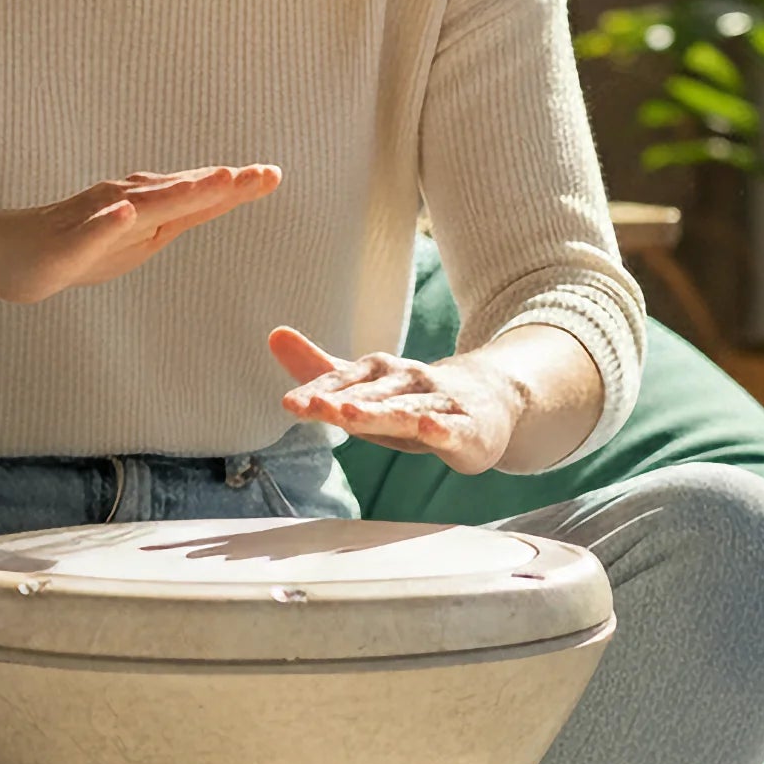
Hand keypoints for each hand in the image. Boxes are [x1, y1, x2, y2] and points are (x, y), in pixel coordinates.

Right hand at [0, 164, 281, 304]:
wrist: (2, 253)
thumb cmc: (68, 250)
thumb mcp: (129, 244)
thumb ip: (166, 222)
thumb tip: (207, 201)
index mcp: (144, 213)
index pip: (197, 199)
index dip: (235, 187)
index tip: (273, 174)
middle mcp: (123, 204)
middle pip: (180, 193)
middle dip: (222, 184)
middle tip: (262, 174)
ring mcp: (94, 220)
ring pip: (143, 205)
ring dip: (181, 192)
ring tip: (217, 181)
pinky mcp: (66, 241)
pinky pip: (90, 232)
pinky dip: (110, 222)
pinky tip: (127, 213)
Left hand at [268, 325, 519, 475]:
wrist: (489, 400)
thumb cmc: (415, 399)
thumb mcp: (366, 388)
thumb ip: (322, 368)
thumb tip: (273, 334)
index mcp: (383, 371)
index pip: (348, 378)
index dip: (320, 389)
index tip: (290, 402)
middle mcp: (411, 380)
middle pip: (374, 393)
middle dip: (344, 400)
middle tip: (315, 406)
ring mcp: (441, 402)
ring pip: (408, 408)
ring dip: (381, 411)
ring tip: (350, 414)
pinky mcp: (468, 428)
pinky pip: (453, 428)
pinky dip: (442, 428)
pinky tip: (429, 428)